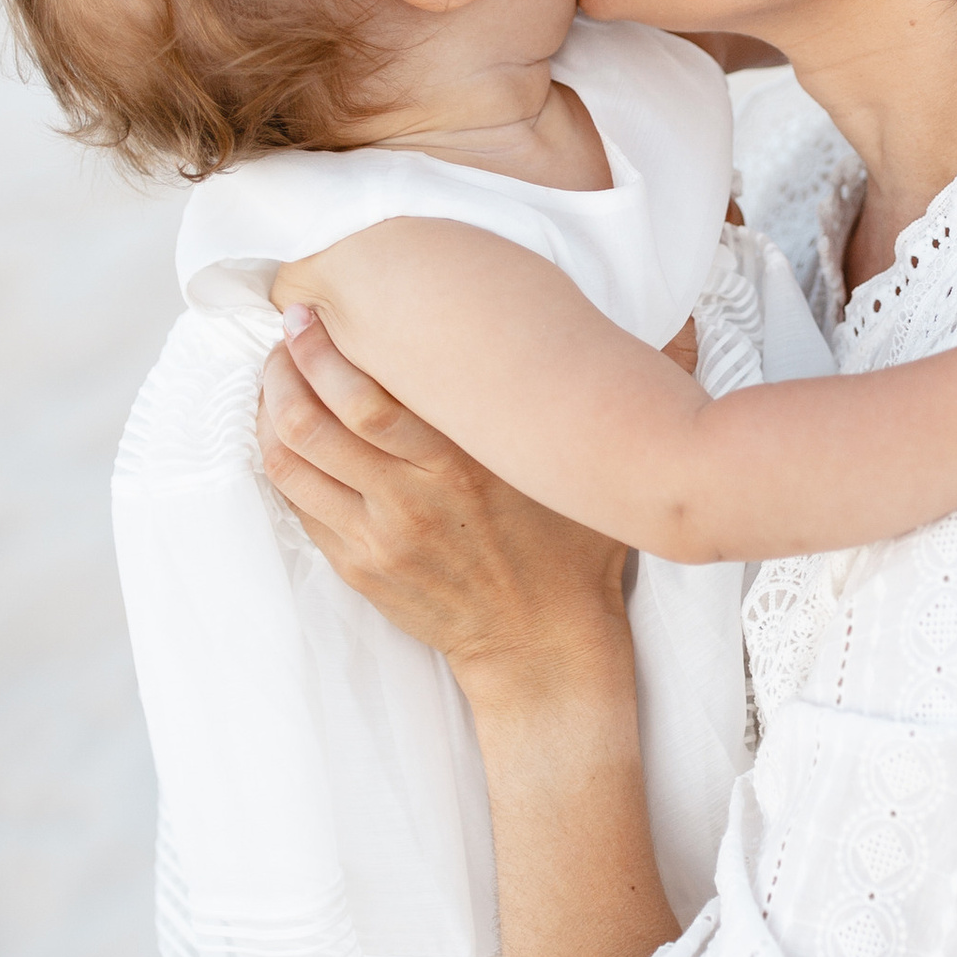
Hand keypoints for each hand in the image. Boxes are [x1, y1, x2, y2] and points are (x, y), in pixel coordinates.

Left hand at [258, 309, 629, 688]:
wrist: (545, 649)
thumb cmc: (576, 550)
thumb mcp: (601, 471)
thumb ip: (639, 391)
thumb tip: (686, 317)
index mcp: (466, 464)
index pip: (368, 394)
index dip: (326, 346)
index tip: (316, 307)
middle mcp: (414, 499)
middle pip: (316, 418)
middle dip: (287, 363)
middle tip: (287, 329)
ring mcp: (380, 538)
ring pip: (292, 459)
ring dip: (271, 408)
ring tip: (277, 373)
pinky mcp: (360, 568)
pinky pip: (298, 503)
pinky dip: (281, 458)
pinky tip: (286, 430)